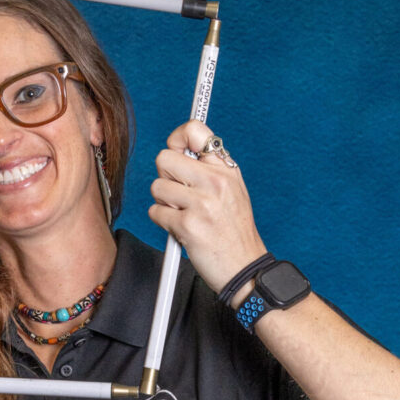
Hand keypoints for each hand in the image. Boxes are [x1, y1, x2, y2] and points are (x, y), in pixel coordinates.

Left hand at [148, 121, 267, 291]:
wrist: (245, 268)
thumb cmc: (233, 231)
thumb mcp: (232, 190)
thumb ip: (207, 167)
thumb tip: (176, 147)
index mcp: (226, 169)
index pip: (193, 130)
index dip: (176, 139)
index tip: (177, 153)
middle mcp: (215, 181)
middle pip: (164, 158)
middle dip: (165, 177)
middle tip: (180, 195)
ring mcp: (202, 203)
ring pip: (157, 187)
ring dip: (164, 203)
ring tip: (184, 214)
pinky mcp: (187, 225)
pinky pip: (155, 212)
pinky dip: (163, 222)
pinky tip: (182, 229)